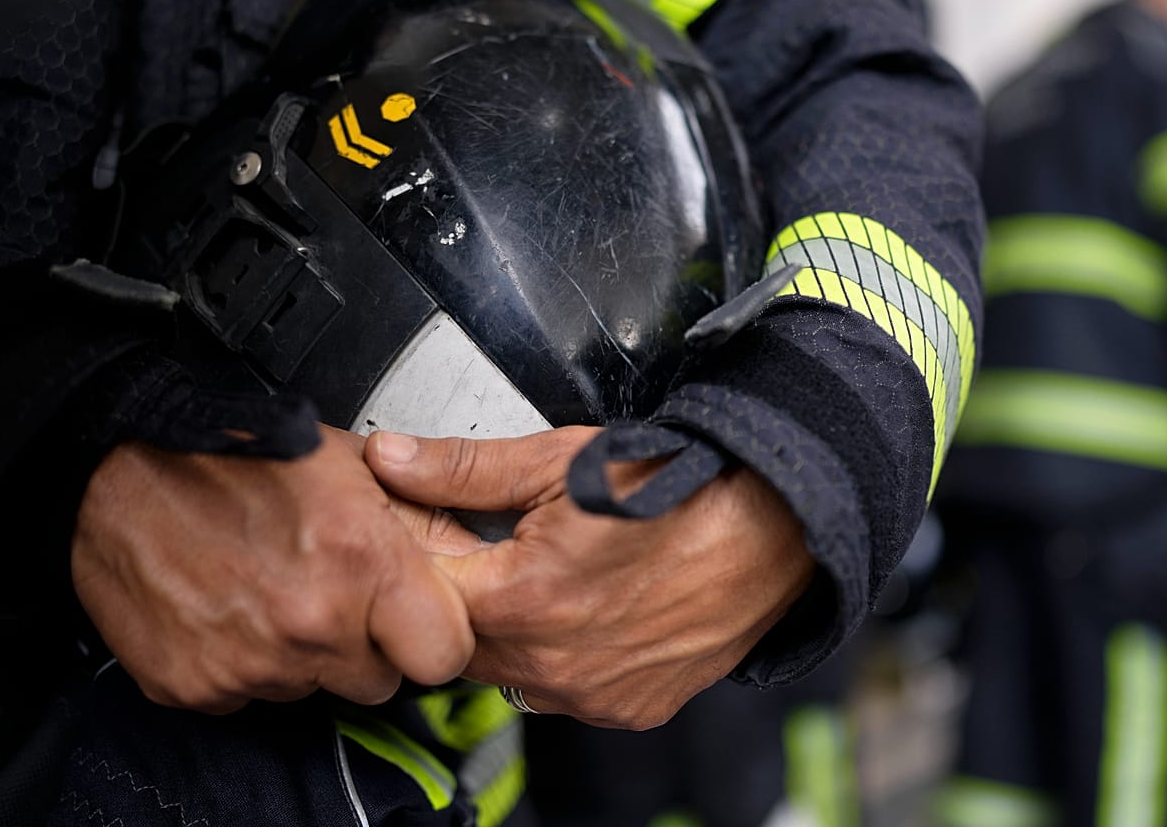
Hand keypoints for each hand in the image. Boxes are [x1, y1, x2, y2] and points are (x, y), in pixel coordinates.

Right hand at [72, 425, 477, 713]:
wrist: (114, 469)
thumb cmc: (232, 453)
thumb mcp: (347, 464)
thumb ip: (417, 517)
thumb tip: (467, 550)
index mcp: (362, 563)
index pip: (444, 656)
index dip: (432, 637)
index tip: (416, 621)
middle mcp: (311, 623)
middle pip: (378, 682)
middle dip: (364, 646)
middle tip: (329, 592)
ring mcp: (251, 663)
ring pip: (311, 690)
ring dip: (301, 654)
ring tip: (269, 587)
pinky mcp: (196, 686)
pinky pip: (247, 696)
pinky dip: (241, 663)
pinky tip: (228, 607)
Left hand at [366, 426, 814, 729]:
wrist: (774, 528)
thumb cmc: (679, 487)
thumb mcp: (558, 458)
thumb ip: (462, 468)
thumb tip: (392, 459)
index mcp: (521, 599)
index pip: (416, 593)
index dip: (414, 554)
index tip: (428, 528)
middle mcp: (552, 664)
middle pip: (458, 640)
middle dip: (459, 595)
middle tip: (488, 546)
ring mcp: (591, 694)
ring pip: (509, 672)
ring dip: (509, 631)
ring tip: (545, 575)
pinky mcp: (628, 708)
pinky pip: (566, 691)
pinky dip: (561, 657)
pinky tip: (587, 610)